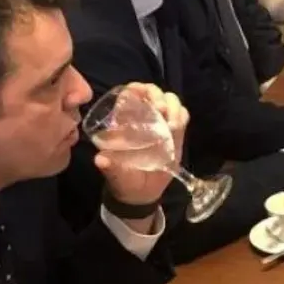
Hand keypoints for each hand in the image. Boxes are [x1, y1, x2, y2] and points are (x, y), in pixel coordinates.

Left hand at [94, 83, 187, 206]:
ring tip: (173, 124)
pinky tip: (179, 126)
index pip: (131, 94)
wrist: (143, 194)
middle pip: (153, 93)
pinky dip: (182, 115)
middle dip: (160, 97)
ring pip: (170, 101)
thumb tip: (100, 160)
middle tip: (162, 111)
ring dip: (174, 106)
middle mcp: (143, 118)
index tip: (145, 96)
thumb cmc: (124, 182)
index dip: (139, 89)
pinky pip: (182, 115)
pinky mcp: (176, 133)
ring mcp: (161, 124)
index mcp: (124, 121)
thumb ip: (110, 168)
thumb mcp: (116, 176)